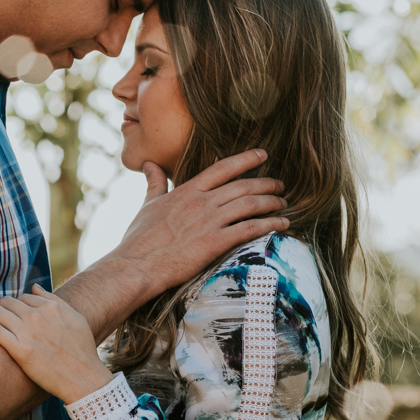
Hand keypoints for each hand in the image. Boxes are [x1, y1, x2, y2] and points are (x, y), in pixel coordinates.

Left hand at [0, 285, 114, 403]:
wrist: (83, 378)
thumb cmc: (81, 349)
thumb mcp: (74, 318)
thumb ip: (54, 300)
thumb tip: (34, 287)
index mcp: (51, 307)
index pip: (23, 297)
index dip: (16, 305)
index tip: (12, 313)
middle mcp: (37, 316)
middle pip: (7, 302)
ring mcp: (27, 332)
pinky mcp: (19, 349)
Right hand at [115, 150, 287, 296]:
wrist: (136, 265)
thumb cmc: (139, 238)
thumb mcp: (147, 205)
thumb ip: (154, 183)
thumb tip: (149, 164)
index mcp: (186, 191)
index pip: (222, 168)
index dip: (245, 159)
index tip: (263, 155)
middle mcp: (201, 202)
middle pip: (242, 186)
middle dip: (266, 183)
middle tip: (280, 185)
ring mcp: (209, 222)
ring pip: (250, 204)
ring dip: (272, 202)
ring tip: (284, 203)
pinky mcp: (215, 242)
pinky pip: (250, 228)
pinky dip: (270, 224)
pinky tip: (282, 224)